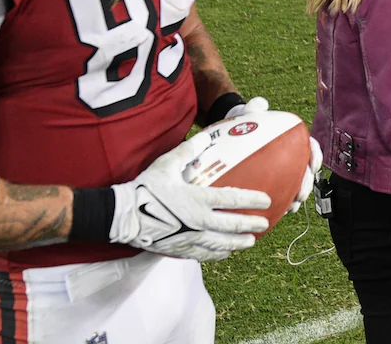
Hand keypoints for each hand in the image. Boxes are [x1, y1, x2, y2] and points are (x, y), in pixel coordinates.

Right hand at [110, 133, 270, 260]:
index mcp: (198, 199)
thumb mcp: (167, 164)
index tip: (267, 200)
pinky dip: (218, 254)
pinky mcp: (181, 249)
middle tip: (265, 223)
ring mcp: (190, 238)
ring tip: (251, 242)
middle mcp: (199, 221)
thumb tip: (204, 136)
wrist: (123, 216)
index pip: (233, 199)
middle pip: (233, 225)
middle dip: (252, 225)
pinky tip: (226, 254)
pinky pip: (204, 254)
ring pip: (221, 244)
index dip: (252, 200)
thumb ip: (188, 151)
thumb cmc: (146, 188)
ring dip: (239, 243)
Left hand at [225, 99, 322, 212]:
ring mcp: (282, 170)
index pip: (310, 145)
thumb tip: (260, 104)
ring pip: (296, 185)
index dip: (315, 156)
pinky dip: (281, 203)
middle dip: (307, 184)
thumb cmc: (243, 122)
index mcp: (291, 138)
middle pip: (306, 171)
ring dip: (297, 197)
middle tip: (301, 195)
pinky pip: (280, 194)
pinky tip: (277, 212)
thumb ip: (255, 108)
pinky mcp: (270, 182)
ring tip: (291, 207)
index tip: (313, 166)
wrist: (228, 135)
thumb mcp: (247, 113)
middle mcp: (290, 155)